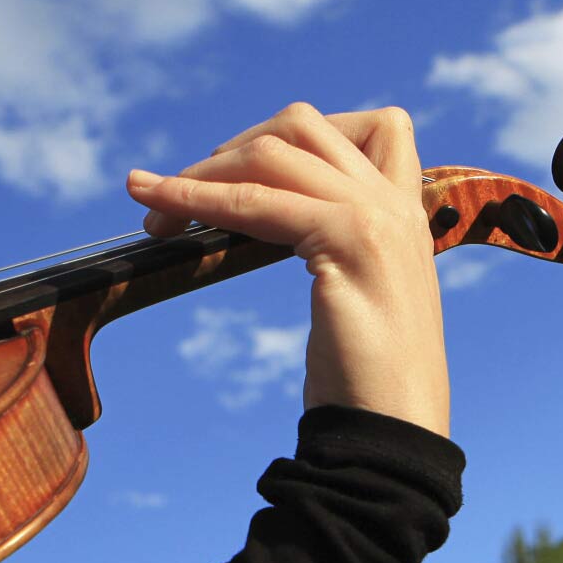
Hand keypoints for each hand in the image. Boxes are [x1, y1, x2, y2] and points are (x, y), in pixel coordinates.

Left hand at [127, 104, 450, 435]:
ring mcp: (377, 216)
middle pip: (303, 124)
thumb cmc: (368, 385)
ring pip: (272, 153)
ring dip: (199, 173)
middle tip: (179, 194)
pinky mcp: (348, 240)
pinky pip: (253, 201)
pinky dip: (195, 198)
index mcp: (409, 214)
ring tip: (153, 206)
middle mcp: (398, 204)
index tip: (240, 172)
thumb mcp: (356, 295)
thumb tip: (269, 219)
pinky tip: (160, 212)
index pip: (374, 126)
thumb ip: (334, 247)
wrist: (393, 437)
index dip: (296, 134)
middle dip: (230, 149)